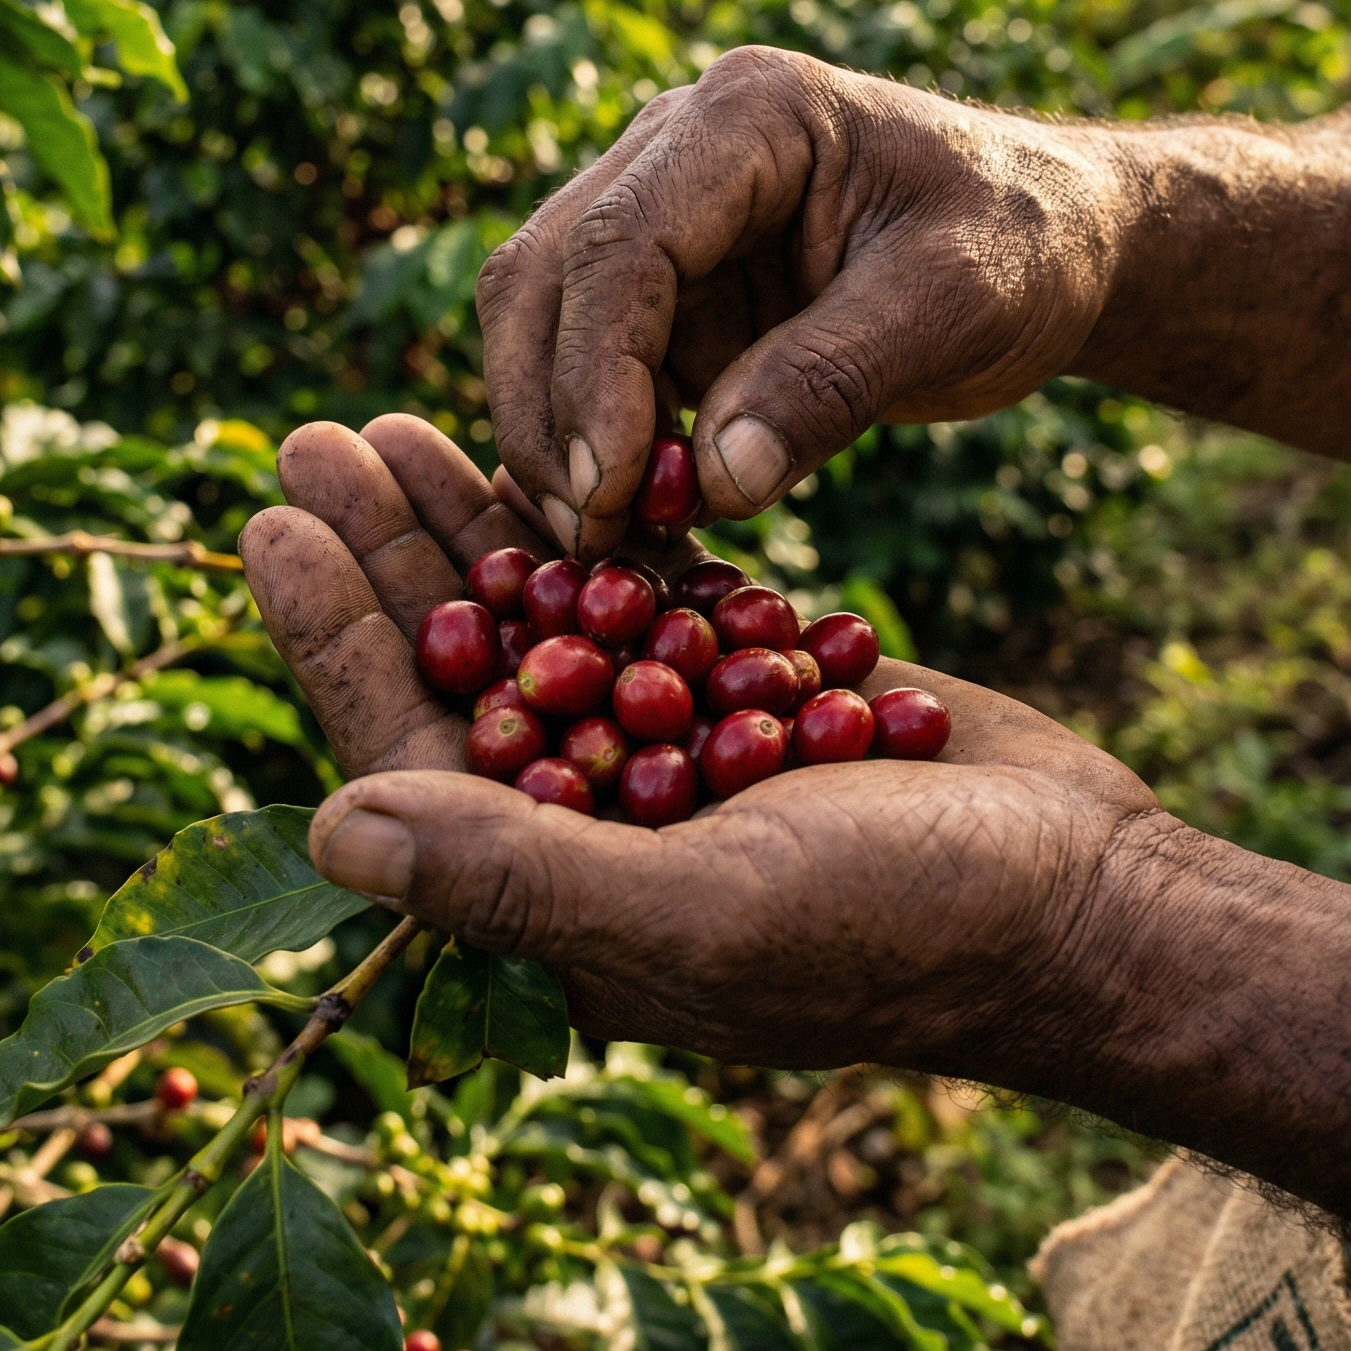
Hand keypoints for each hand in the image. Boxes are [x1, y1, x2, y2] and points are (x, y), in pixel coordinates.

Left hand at [238, 407, 1160, 1079]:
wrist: (1082, 895)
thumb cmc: (902, 929)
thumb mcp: (701, 911)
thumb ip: (518, 876)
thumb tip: (325, 827)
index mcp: (557, 895)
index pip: (406, 754)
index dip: (332, 640)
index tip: (268, 523)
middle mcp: (596, 821)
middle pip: (458, 666)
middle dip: (384, 555)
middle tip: (311, 436)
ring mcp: (674, 748)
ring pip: (540, 616)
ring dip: (470, 522)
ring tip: (392, 422)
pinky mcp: (750, 687)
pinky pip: (642, 593)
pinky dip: (590, 523)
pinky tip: (539, 447)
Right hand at [475, 44, 1129, 558]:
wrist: (1057, 244)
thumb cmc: (1025, 248)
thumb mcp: (954, 307)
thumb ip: (833, 383)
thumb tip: (713, 481)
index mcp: (749, 115)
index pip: (621, 243)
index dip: (598, 375)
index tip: (616, 491)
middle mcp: (677, 147)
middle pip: (543, 276)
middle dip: (549, 413)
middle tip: (590, 536)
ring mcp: (661, 218)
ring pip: (543, 326)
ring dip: (560, 440)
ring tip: (612, 546)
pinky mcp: (670, 294)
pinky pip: (592, 373)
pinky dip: (596, 450)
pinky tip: (637, 524)